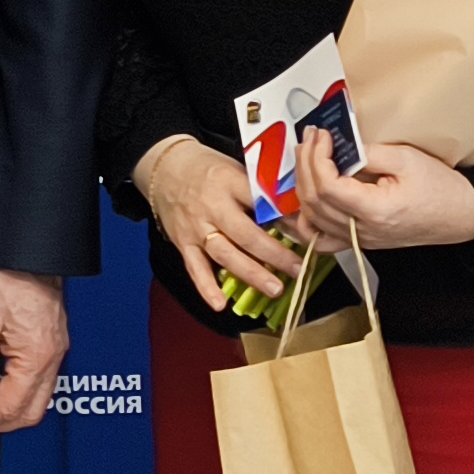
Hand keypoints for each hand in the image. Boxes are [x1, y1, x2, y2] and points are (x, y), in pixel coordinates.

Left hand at [0, 268, 66, 432]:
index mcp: (36, 358)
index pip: (10, 408)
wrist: (27, 251)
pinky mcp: (51, 342)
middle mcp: (52, 359)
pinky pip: (38, 379)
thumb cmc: (7, 277)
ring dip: (7, 406)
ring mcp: (55, 351)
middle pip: (29, 413)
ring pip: (35, 399)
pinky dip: (15, 388)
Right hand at [136, 137, 302, 316]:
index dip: (286, 220)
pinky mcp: (183, 243)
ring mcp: (196, 227)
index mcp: (229, 182)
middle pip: (246, 234)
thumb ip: (260, 190)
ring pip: (225, 254)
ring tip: (275, 289)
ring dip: (251, 273)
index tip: (308, 234)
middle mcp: (212, 206)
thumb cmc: (208, 169)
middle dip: (274, 255)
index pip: (261, 203)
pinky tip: (220, 304)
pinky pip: (195, 267)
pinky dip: (206, 287)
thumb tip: (295, 213)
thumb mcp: (235, 168)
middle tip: (297, 270)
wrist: (164, 168)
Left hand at [291, 135, 473, 253]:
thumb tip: (340, 145)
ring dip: (302, 185)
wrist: (461, 215)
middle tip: (311, 138)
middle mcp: (363, 231)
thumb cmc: (442, 190)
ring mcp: (359, 240)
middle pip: (314, 201)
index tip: (322, 136)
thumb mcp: (407, 159)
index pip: (328, 186)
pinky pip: (321, 241)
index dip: (317, 157)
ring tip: (306, 158)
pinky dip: (305, 223)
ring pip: (312, 218)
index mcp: (375, 211)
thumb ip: (369, 153)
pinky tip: (300, 204)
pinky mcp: (359, 241)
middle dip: (305, 164)